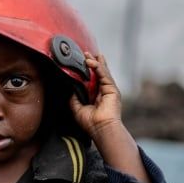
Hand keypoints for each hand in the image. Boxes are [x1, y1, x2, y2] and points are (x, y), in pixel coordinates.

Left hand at [70, 53, 150, 182]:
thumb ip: (74, 98)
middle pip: (99, 73)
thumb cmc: (91, 123)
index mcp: (96, 96)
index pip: (92, 79)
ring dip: (94, 62)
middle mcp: (103, 92)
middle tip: (86, 53)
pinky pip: (105, 75)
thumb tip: (70, 88)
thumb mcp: (77, 108)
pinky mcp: (112, 89)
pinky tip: (92, 62)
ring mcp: (109, 90)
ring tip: (87, 55)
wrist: (100, 129)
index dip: (87, 71)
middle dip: (93, 62)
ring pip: (102, 72)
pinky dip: (98, 68)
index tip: (81, 62)